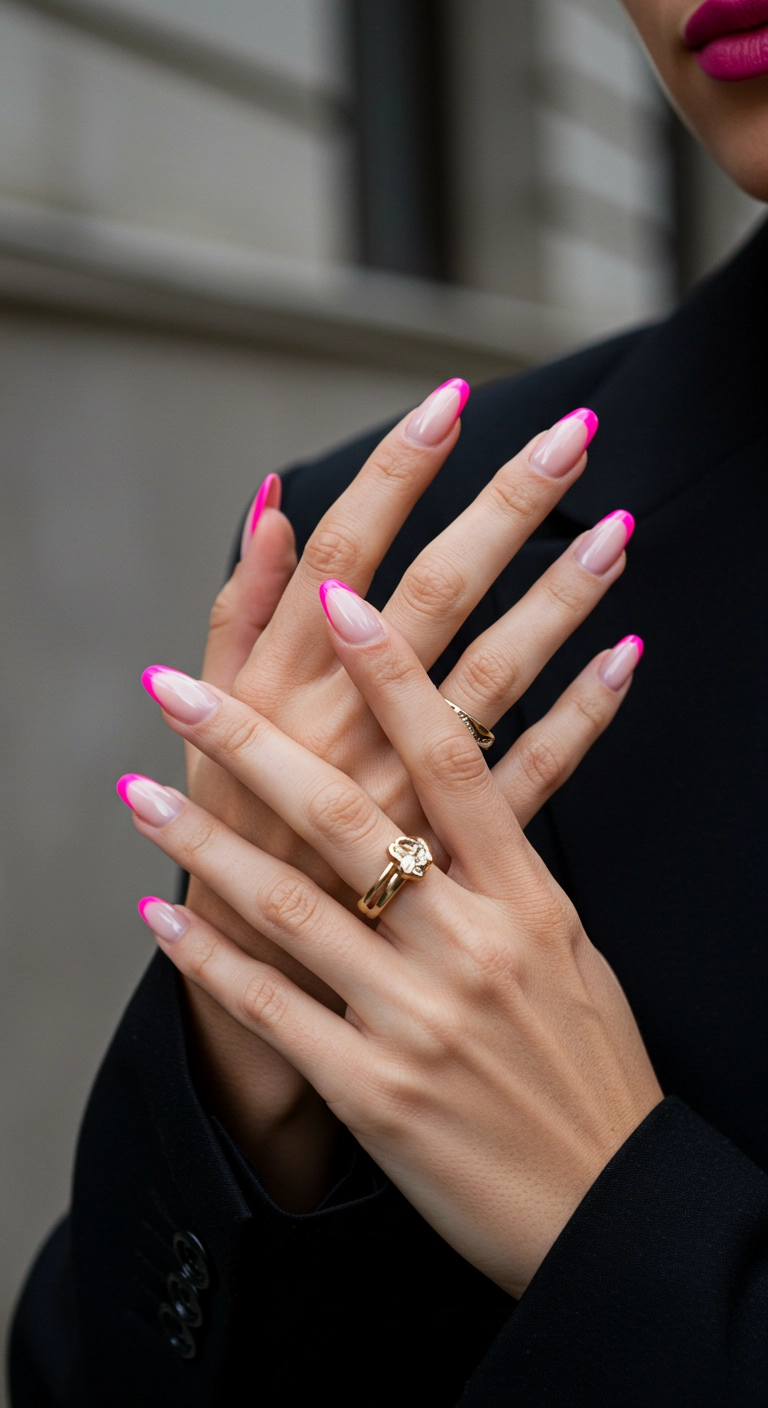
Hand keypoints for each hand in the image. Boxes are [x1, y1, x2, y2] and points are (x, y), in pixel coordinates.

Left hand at [120, 587, 659, 1296]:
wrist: (607, 1202)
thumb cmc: (591, 1067)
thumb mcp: (572, 947)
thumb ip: (515, 862)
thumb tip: (481, 774)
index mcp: (527, 899)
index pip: (453, 758)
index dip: (391, 672)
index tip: (336, 593)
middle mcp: (470, 945)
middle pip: (346, 816)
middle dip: (249, 742)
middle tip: (175, 687)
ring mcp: (417, 1020)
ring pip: (290, 908)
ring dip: (203, 843)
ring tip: (138, 792)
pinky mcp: (375, 1094)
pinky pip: (273, 1014)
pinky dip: (209, 962)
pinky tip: (157, 919)